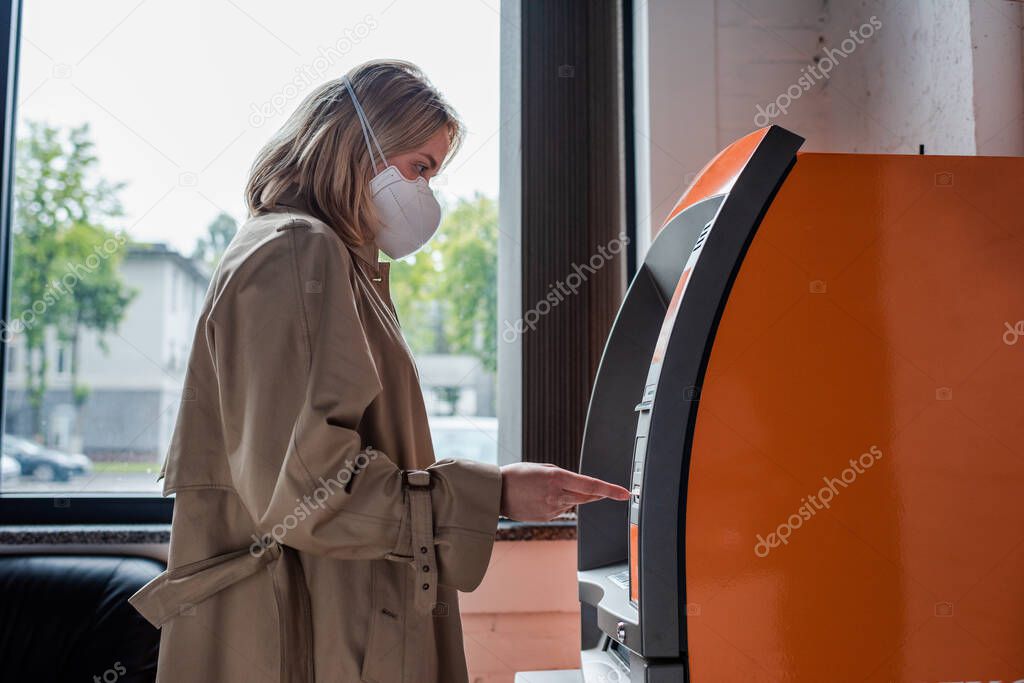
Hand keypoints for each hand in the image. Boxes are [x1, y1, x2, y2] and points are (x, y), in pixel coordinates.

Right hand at [498, 462, 630, 521]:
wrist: (496, 492)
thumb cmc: (517, 475)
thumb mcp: (542, 467)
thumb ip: (562, 476)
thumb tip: (577, 485)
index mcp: (557, 478)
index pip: (591, 485)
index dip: (610, 490)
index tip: (625, 493)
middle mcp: (556, 495)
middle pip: (587, 496)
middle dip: (597, 493)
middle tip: (609, 491)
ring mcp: (552, 509)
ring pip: (573, 503)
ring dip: (570, 496)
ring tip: (548, 488)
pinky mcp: (547, 518)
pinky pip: (561, 510)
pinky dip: (558, 503)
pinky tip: (542, 497)